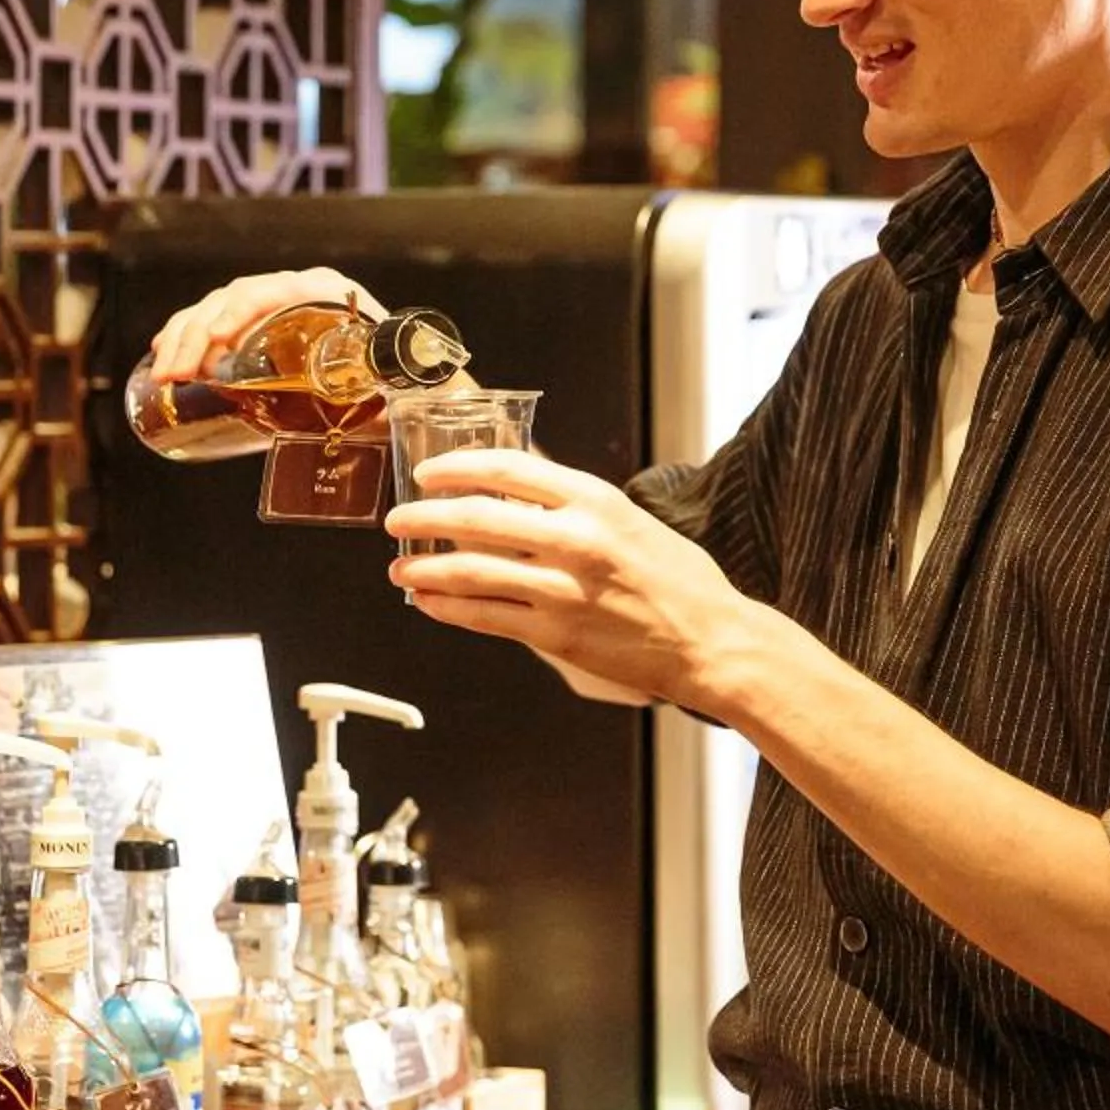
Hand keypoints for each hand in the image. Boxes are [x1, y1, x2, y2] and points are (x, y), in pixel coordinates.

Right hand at [145, 266, 385, 381]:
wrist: (390, 369)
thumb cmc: (390, 372)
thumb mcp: (387, 379)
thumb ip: (387, 389)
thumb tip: (388, 408)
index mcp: (328, 291)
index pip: (277, 289)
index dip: (242, 310)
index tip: (218, 338)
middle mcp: (296, 289)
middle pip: (235, 299)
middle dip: (196, 336)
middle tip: (175, 375)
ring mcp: (270, 303)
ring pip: (214, 308)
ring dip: (181, 338)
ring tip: (164, 376)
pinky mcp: (253, 322)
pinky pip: (209, 317)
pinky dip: (183, 332)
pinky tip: (163, 352)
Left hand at [386, 449, 759, 713]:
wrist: (711, 641)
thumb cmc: (679, 581)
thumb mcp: (630, 521)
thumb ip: (574, 509)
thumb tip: (512, 502)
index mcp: (596, 500)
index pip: (509, 469)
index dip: (458, 467)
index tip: (429, 473)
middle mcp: (577, 539)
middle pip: (477, 517)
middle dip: (424, 516)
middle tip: (398, 518)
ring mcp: (564, 590)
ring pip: (471, 571)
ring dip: (424, 567)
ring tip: (400, 567)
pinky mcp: (558, 635)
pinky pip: (486, 617)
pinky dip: (448, 607)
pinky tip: (428, 601)